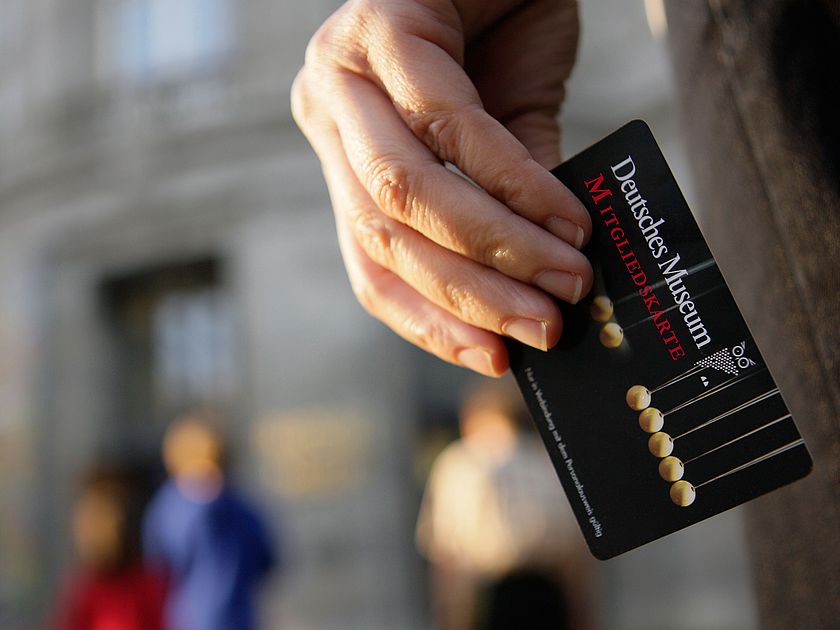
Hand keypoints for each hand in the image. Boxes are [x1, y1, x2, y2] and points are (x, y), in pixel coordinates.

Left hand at [292, 0, 591, 376]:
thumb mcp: (510, 141)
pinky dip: (515, 181)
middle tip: (545, 328)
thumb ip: (514, 211)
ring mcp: (344, 69)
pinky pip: (451, 127)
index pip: (369, 263)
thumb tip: (546, 292)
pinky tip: (564, 214)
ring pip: (406, 193)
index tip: (496, 359)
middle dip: (472, 296)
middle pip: (384, 236)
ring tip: (565, 278)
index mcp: (345, 154)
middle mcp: (329, 114)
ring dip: (496, 249)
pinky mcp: (382, 25)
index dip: (431, 322)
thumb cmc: (507, 35)